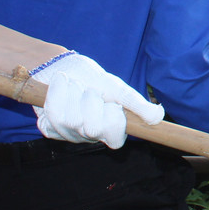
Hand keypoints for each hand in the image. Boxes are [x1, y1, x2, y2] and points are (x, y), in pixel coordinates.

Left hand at [31, 52, 163, 148]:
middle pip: (90, 128)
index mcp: (110, 130)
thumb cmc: (93, 80)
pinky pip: (51, 114)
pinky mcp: (50, 128)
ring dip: (72, 94)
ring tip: (75, 86)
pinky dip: (57, 93)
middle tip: (90, 90)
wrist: (64, 69)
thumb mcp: (118, 88)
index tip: (111, 102)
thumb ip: (137, 104)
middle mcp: (89, 137)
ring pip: (69, 120)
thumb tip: (158, 117)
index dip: (112, 118)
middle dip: (90, 101)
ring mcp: (68, 134)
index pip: (115, 140)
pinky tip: (61, 87)